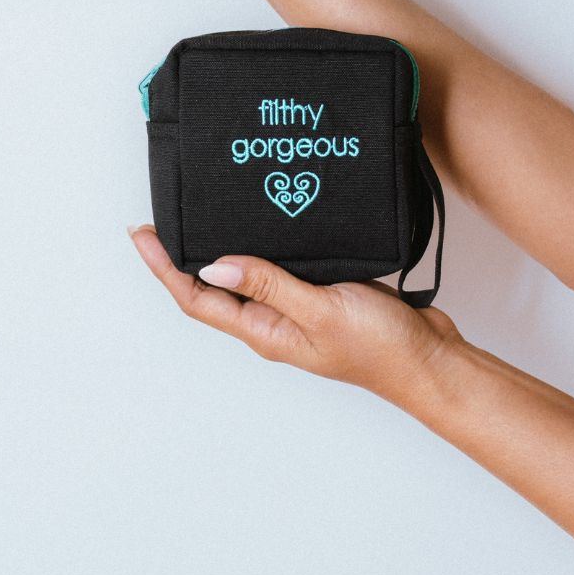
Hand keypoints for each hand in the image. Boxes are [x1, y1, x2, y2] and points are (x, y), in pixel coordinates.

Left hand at [128, 225, 461, 408]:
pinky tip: (266, 222)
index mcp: (264, 332)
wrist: (431, 360)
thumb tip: (215, 263)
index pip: (198, 298)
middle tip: (163, 217)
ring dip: (222, 247)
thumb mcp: (319, 311)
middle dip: (182, 256)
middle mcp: (273, 321)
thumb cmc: (381, 349)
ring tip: (204, 214)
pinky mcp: (322, 293)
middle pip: (212, 287)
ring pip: (246, 275)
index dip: (165, 268)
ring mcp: (297, 308)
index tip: (142, 234)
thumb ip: (269, 285)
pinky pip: (280, 267)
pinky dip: (264, 244)